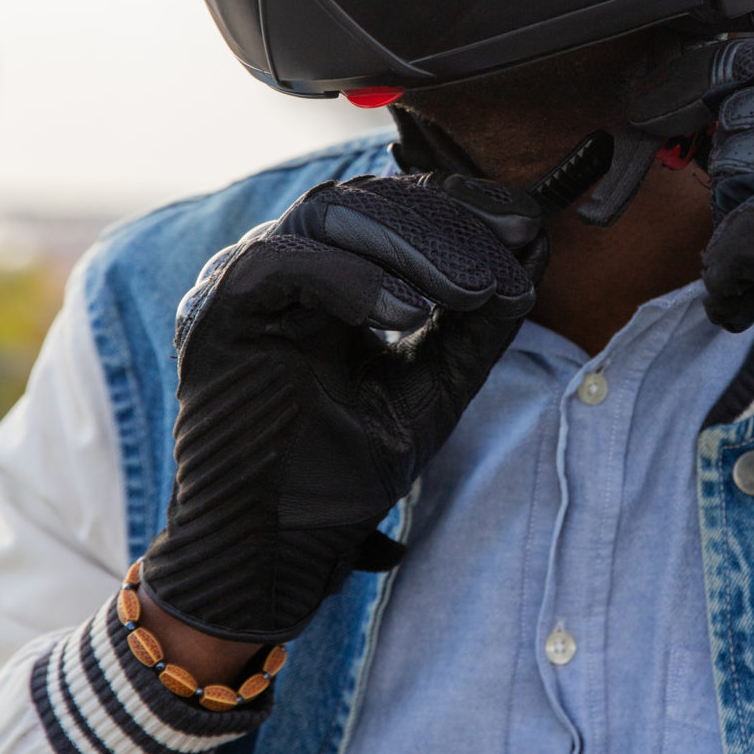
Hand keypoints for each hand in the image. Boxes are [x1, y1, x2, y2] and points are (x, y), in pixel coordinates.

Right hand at [141, 174, 542, 643]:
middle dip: (450, 225)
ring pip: (330, 213)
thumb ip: (479, 323)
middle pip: (370, 200)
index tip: (529, 225)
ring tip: (469, 293)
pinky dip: (353, 278)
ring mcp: (246, 283)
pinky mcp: (219, 312)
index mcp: (330, 276)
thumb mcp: (434, 386)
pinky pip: (282, 260)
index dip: (465, 206)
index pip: (398, 207)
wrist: (276, 553)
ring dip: (414, 245)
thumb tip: (535, 249)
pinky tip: (409, 316)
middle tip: (504, 268)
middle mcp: (286, 266)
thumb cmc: (343, 476)